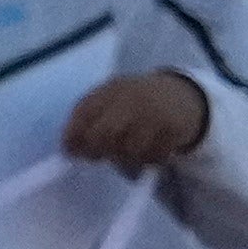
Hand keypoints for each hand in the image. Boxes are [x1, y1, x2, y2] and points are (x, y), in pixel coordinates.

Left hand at [58, 69, 211, 173]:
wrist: (180, 95)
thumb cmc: (134, 102)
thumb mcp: (111, 99)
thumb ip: (88, 117)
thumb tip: (67, 147)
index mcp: (112, 88)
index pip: (84, 112)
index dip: (72, 135)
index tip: (69, 151)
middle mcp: (132, 99)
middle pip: (104, 134)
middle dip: (95, 151)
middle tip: (96, 157)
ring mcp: (153, 114)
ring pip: (128, 151)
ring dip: (124, 158)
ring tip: (126, 151)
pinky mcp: (173, 130)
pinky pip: (152, 157)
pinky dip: (148, 160)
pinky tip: (149, 150)